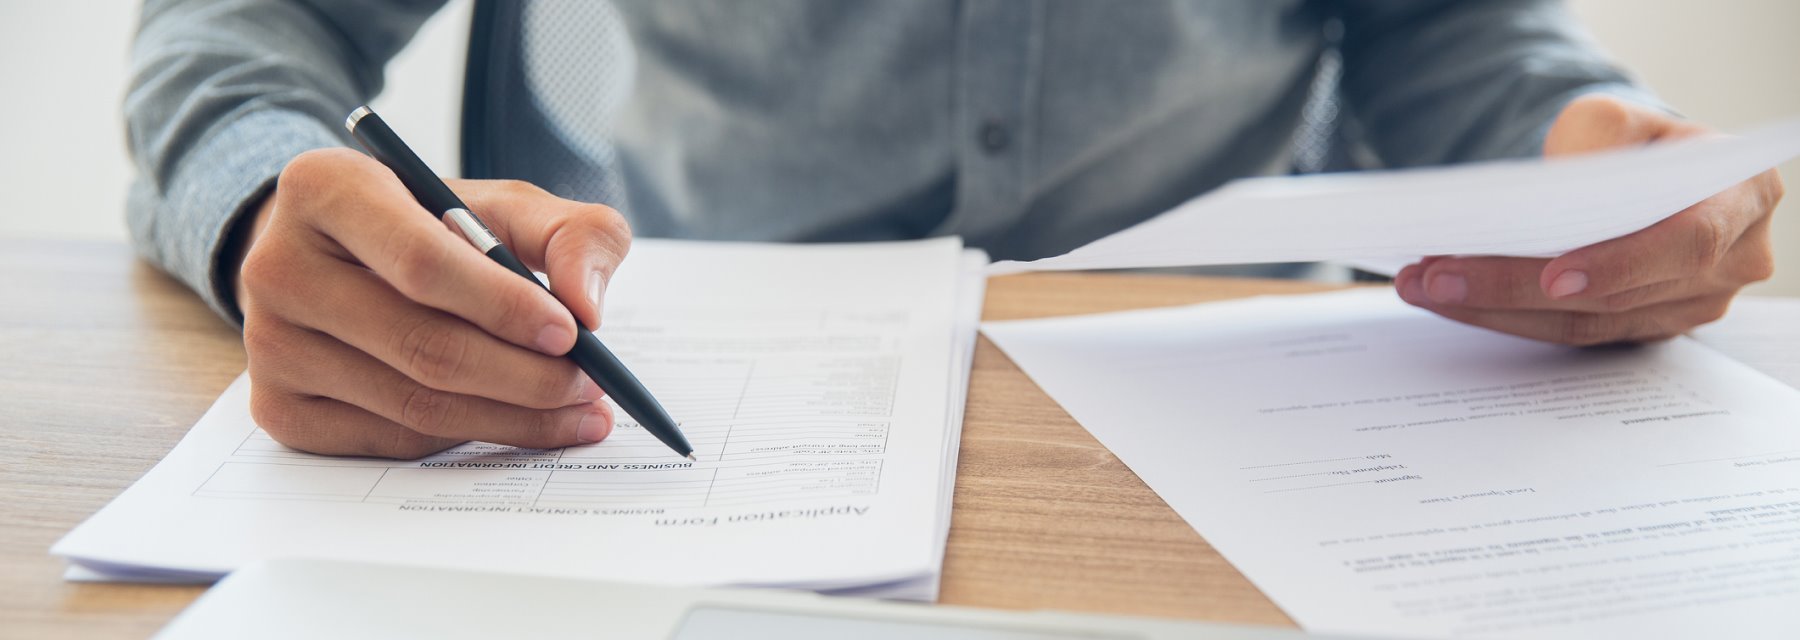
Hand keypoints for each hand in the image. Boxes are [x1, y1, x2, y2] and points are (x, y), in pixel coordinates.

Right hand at [232, 148, 632, 457]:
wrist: (341, 258)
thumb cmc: (432, 226)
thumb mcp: (505, 206)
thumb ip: (571, 233)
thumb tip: (588, 305)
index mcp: (325, 189)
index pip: (422, 261)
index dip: (503, 305)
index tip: (572, 332)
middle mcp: (277, 267)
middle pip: (422, 345)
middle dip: (525, 375)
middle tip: (590, 386)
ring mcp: (269, 346)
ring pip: (413, 405)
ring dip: (511, 417)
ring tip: (576, 409)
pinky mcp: (278, 409)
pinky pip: (392, 440)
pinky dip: (465, 437)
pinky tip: (512, 421)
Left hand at [1395, 94, 1783, 345]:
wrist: (1644, 174)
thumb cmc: (1634, 142)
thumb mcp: (1617, 118)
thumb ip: (1595, 140)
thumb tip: (1550, 191)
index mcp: (1742, 197)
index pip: (1687, 242)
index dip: (1619, 264)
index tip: (1552, 277)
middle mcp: (1731, 263)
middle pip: (1615, 294)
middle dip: (1513, 285)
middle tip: (1433, 274)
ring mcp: (1689, 306)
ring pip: (1583, 325)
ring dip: (1492, 308)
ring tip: (1423, 284)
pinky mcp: (1642, 328)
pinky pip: (1570, 335)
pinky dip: (1504, 316)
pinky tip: (1450, 298)